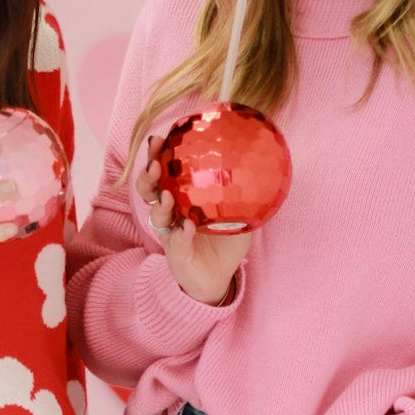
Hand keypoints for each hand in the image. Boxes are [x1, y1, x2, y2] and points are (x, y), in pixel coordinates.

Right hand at [139, 137, 249, 305]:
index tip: (162, 137)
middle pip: (151, 187)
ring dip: (160, 202)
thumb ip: (247, 196)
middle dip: (149, 172)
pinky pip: (176, 240)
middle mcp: (171, 212)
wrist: (218, 277)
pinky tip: (188, 226)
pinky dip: (181, 232)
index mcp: (182, 197)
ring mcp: (170, 231)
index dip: (159, 155)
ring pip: (156, 212)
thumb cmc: (226, 244)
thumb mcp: (241, 216)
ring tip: (166, 195)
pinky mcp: (175, 251)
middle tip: (154, 162)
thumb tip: (266, 169)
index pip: (166, 171)